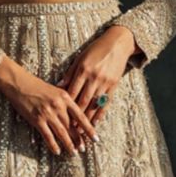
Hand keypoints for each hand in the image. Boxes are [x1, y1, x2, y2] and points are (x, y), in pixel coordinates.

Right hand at [0, 58, 99, 156]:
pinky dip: (53, 145)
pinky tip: (57, 151)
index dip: (89, 129)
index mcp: (65, 97)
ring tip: (73, 153)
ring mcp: (47, 113)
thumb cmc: (37, 86)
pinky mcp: (37, 119)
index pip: (81, 116)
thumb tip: (75, 116)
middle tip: (83, 149)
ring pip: (62, 133)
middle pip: (72, 127)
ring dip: (68, 145)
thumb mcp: (55, 90)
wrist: (19, 83)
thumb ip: (65, 101)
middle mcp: (58, 106)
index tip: (95, 138)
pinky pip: (47, 135)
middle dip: (78, 140)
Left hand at [54, 24, 135, 144]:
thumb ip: (70, 74)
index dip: (66, 106)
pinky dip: (100, 114)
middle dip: (75, 118)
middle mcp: (93, 77)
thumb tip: (58, 87)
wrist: (117, 43)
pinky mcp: (114, 85)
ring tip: (81, 132)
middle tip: (69, 131)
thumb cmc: (95, 50)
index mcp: (82, 70)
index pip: (72, 92)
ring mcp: (104, 82)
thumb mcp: (80, 59)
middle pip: (82, 102)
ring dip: (87, 120)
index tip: (59, 118)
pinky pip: (106, 103)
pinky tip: (95, 123)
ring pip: (94, 105)